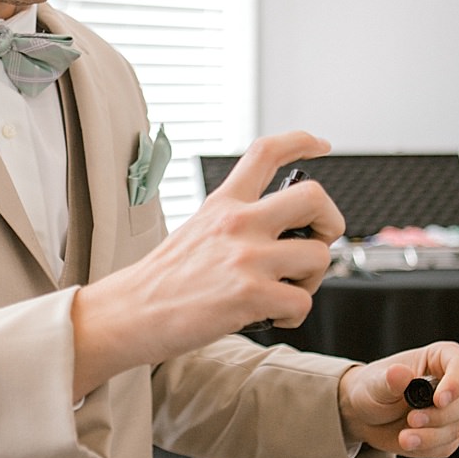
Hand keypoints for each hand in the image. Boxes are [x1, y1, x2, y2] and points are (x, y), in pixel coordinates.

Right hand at [71, 132, 344, 397]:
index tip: (321, 145)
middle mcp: (238, 223)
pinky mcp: (249, 294)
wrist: (128, 313)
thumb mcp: (196, 229)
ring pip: (318, 255)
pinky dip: (295, 315)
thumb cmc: (161, 281)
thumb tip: (278, 236)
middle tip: (315, 243)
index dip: (301, 141)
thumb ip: (235, 223)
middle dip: (330, 222)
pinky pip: (302, 302)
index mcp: (224, 204)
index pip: (267, 152)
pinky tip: (273, 316)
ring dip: (311, 280)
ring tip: (286, 291)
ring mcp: (246, 257)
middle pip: (314, 196)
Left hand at [337, 342, 458, 457]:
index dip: (456, 383)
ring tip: (404, 437)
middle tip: (412, 420)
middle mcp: (455, 383)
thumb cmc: (374, 389)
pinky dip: (427, 447)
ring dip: (431, 435)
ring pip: (457, 427)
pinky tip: (408, 442)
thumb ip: (389, 380)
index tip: (438, 400)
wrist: (368, 416)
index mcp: (442, 358)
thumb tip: (399, 373)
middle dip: (439, 416)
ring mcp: (455, 410)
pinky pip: (446, 445)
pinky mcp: (448, 435)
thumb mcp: (375, 382)